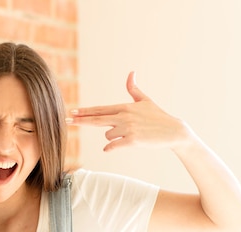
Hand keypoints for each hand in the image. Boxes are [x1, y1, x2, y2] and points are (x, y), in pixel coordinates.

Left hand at [67, 72, 193, 151]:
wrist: (173, 131)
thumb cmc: (158, 116)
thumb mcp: (145, 101)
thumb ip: (134, 89)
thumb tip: (131, 72)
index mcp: (125, 107)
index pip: (100, 109)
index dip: (85, 111)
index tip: (72, 111)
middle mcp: (124, 116)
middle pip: (97, 119)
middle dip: (81, 120)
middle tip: (67, 121)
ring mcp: (128, 128)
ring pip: (107, 135)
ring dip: (113, 138)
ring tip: (129, 135)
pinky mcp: (132, 141)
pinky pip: (113, 145)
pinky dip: (110, 148)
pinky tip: (109, 149)